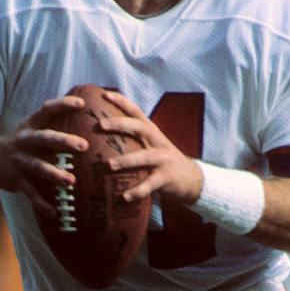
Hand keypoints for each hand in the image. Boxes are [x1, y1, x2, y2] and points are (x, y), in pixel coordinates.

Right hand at [0, 96, 88, 218]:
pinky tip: (54, 212)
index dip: (63, 105)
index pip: (47, 110)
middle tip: (84, 146)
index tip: (81, 104)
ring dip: (54, 174)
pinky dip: (42, 203)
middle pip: (44, 138)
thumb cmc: (24, 143)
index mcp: (31, 126)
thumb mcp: (33, 129)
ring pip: (38, 167)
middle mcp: (25, 141)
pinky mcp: (16, 180)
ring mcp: (20, 161)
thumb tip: (87, 113)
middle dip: (63, 142)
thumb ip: (54, 125)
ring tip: (71, 181)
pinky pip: (31, 193)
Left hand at [98, 90, 203, 204]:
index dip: (121, 101)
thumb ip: (131, 138)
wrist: (191, 178)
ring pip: (144, 157)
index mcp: (151, 131)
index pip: (136, 111)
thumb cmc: (161, 160)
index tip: (103, 93)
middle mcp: (157, 141)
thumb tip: (98, 132)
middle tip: (100, 125)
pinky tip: (124, 197)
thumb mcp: (150, 144)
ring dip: (126, 160)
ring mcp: (163, 159)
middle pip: (139, 127)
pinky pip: (151, 184)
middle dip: (120, 124)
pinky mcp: (167, 178)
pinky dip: (138, 191)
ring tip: (109, 165)